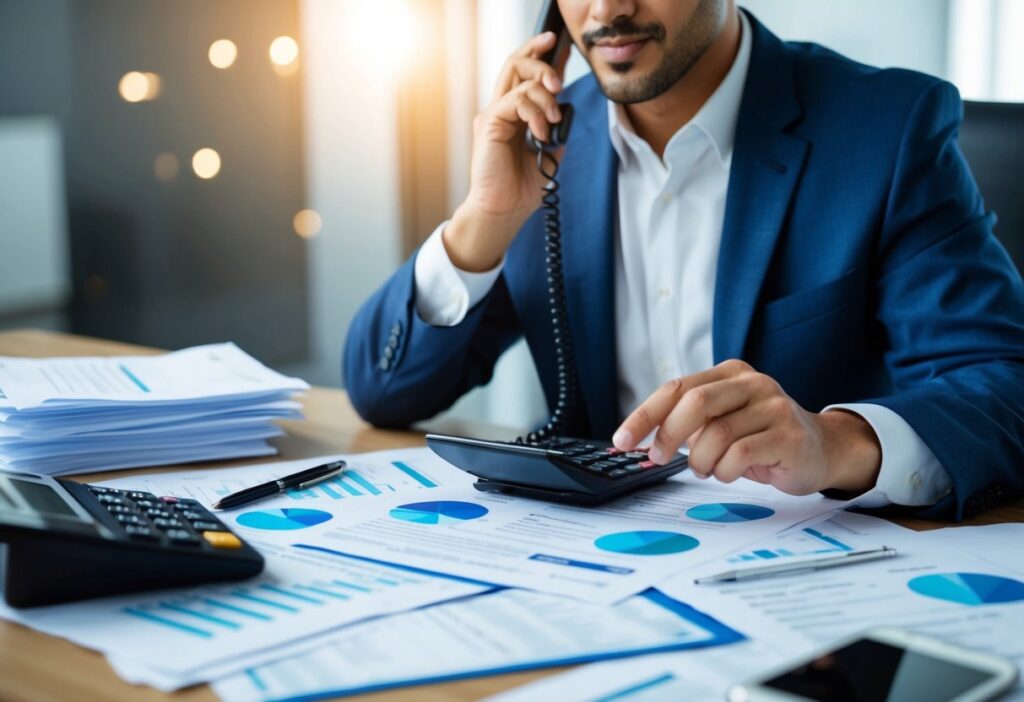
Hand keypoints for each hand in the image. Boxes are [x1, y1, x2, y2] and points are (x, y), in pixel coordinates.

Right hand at [445, 32, 567, 271]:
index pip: (524, 76)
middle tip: (560, 78)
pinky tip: (542, 132)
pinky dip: (535, 113)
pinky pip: (515, 101)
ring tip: (553, 120)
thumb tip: (564, 116)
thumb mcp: (549, 156)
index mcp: (513, 116)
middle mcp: (500, 111)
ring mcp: (493, 115)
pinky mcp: (488, 123)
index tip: (561, 47)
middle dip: (540, 59)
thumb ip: (555, 132)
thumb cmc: (520, 190)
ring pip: (518, 78)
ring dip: (544, 94)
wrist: (504, 211)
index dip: (541, 57)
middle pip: (516, 65)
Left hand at [612, 360, 881, 495]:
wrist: (821, 449)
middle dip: (668, 435)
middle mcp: (751, 383)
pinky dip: (724, 471)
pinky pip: (741, 455)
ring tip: (707, 469)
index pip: (676, 388)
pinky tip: (728, 473)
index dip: (644, 414)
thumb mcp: (722, 423)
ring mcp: (773, 406)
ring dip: (701, 461)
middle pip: (694, 402)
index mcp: (729, 373)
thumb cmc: (761, 438)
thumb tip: (639, 439)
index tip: (621, 440)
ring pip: (717, 433)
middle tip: (657, 457)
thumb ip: (687, 424)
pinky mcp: (788, 434)